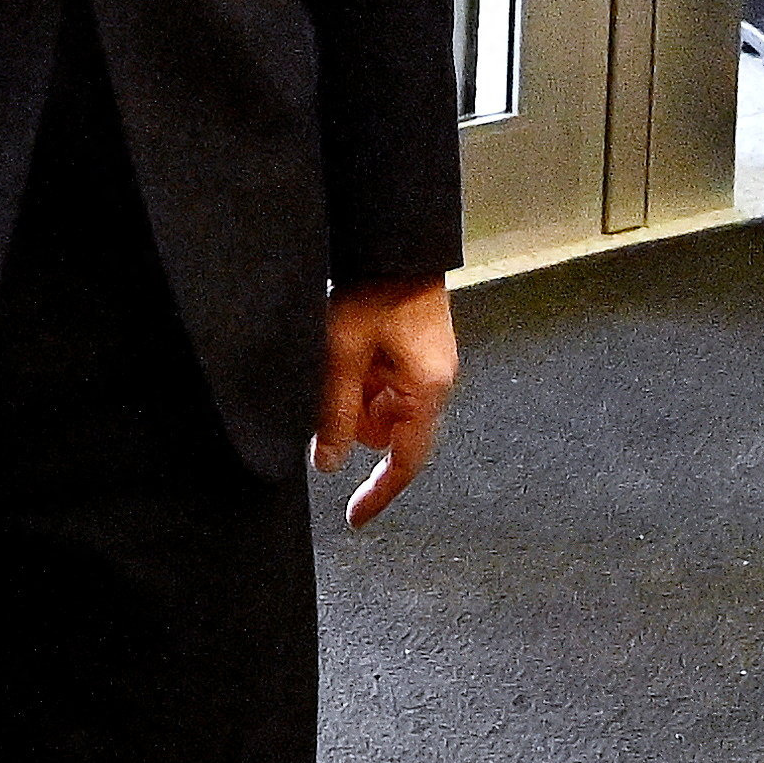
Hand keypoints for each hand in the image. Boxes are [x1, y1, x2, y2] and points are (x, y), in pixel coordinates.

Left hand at [314, 278, 460, 527]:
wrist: (396, 244)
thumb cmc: (376, 292)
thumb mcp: (343, 356)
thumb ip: (336, 413)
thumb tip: (328, 464)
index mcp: (426, 391)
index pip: (404, 462)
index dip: (378, 493)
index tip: (355, 519)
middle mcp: (436, 386)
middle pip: (387, 433)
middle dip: (355, 417)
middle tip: (334, 375)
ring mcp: (429, 369)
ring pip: (382, 408)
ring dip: (358, 393)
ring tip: (344, 349)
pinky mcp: (418, 354)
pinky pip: (386, 383)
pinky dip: (365, 375)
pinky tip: (354, 342)